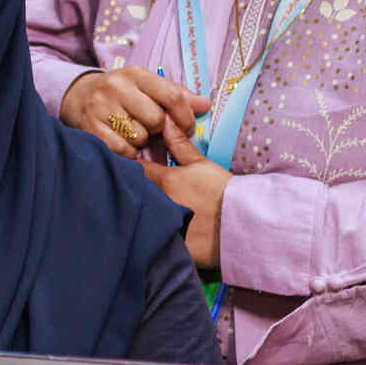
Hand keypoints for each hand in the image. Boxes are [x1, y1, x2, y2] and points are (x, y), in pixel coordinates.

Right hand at [59, 67, 208, 160]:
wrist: (79, 96)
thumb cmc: (122, 93)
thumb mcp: (147, 86)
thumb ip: (176, 95)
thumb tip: (205, 104)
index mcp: (135, 74)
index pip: (171, 96)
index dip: (185, 116)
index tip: (187, 127)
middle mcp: (116, 87)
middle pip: (156, 120)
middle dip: (160, 130)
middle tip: (153, 129)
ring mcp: (100, 107)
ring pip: (139, 137)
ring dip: (142, 140)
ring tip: (135, 132)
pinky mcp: (90, 127)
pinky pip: (122, 149)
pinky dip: (128, 151)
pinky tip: (124, 141)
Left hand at [140, 119, 228, 267]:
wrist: (242, 222)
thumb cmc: (222, 190)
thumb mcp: (201, 164)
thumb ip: (179, 144)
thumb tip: (165, 119)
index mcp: (164, 180)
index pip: (134, 168)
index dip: (127, 165)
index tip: (123, 164)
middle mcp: (158, 201)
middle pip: (133, 193)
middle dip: (129, 190)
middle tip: (126, 188)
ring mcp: (162, 224)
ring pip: (139, 216)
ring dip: (136, 212)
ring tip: (134, 210)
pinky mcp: (169, 245)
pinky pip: (150, 240)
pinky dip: (147, 236)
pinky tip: (148, 234)